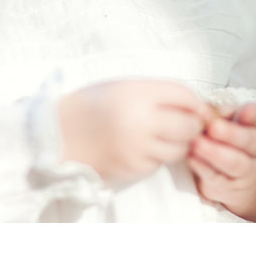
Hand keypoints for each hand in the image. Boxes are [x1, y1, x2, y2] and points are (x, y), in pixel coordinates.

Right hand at [58, 80, 211, 183]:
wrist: (58, 134)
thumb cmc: (92, 105)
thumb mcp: (123, 87)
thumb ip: (157, 93)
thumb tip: (195, 107)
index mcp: (137, 93)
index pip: (184, 95)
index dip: (196, 102)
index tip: (197, 106)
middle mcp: (140, 120)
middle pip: (189, 125)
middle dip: (192, 124)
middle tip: (184, 122)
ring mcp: (138, 148)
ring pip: (180, 148)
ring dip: (178, 142)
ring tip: (161, 134)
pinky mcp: (133, 168)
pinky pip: (161, 162)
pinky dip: (159, 155)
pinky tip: (144, 146)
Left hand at [187, 103, 255, 221]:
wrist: (240, 179)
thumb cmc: (232, 141)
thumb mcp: (232, 122)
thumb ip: (221, 113)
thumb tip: (205, 110)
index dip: (253, 114)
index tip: (244, 111)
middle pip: (249, 141)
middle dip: (231, 134)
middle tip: (213, 126)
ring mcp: (247, 172)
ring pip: (234, 163)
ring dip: (214, 153)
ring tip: (197, 143)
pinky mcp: (229, 188)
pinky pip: (217, 179)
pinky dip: (203, 168)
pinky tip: (192, 158)